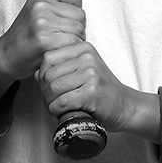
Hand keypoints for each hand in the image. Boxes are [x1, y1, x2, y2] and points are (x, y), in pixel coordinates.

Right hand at [0, 0, 85, 107]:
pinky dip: (70, 50)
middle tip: (64, 38)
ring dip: (75, 41)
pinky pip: (73, 43)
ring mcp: (42, 21)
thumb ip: (59, 6)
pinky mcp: (44, 39)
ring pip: (79, 29)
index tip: (65, 22)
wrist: (6, 55)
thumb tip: (83, 12)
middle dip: (78, 29)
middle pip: (81, 14)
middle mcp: (41, 4)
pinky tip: (58, 52)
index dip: (75, 11)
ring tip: (61, 45)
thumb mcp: (39, 11)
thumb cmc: (26, 35)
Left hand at [37, 41, 159, 141]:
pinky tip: (61, 113)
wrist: (125, 106)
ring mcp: (91, 73)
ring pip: (53, 88)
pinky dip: (56, 111)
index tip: (47, 88)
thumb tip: (36, 73)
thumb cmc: (101, 91)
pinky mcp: (92, 92)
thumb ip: (61, 69)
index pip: (48, 58)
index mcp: (83, 48)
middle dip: (44, 92)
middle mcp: (87, 57)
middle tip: (50, 102)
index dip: (42, 76)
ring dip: (49, 103)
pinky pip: (61, 102)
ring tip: (55, 108)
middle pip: (48, 74)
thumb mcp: (82, 72)